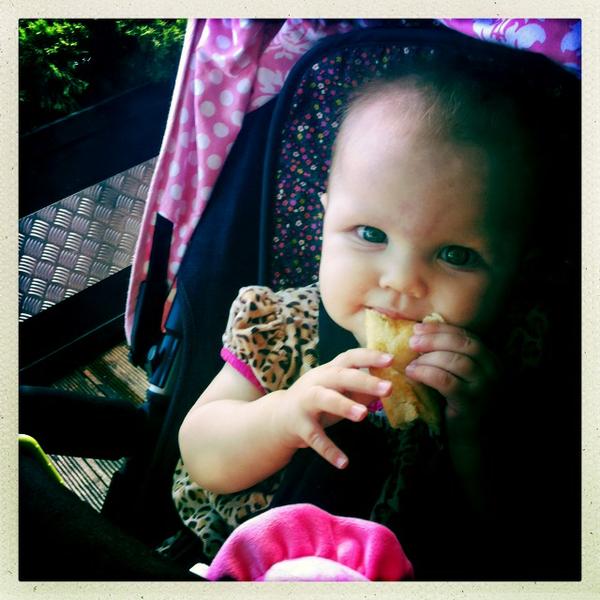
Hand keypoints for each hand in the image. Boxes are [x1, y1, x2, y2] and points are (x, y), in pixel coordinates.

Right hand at [272, 348, 392, 469]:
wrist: (278, 418)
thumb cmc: (318, 401)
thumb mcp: (339, 391)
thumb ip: (361, 388)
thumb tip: (389, 386)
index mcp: (330, 370)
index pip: (350, 357)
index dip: (369, 357)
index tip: (391, 360)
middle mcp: (316, 381)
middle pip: (340, 376)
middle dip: (364, 381)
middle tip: (389, 388)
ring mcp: (305, 402)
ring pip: (324, 399)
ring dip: (343, 405)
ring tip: (363, 415)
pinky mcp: (298, 425)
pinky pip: (314, 437)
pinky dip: (328, 450)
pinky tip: (344, 463)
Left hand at [404, 321, 498, 428]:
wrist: (470, 436)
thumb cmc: (459, 401)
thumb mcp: (460, 374)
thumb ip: (450, 354)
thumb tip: (421, 332)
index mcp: (491, 360)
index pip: (466, 335)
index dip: (441, 329)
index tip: (418, 328)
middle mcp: (494, 371)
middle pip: (463, 345)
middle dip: (434, 340)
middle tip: (412, 341)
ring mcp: (485, 388)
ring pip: (455, 362)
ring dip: (428, 358)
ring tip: (411, 362)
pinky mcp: (471, 404)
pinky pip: (446, 382)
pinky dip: (426, 373)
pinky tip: (412, 373)